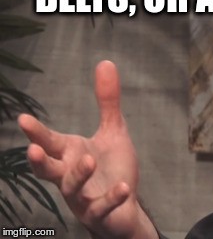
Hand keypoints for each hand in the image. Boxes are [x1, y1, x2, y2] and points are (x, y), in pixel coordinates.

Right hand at [18, 61, 157, 238]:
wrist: (125, 207)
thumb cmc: (112, 168)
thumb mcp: (113, 132)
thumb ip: (107, 102)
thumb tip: (105, 62)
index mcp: (70, 155)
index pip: (50, 142)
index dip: (37, 133)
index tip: (23, 119)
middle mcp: (70, 176)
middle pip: (48, 170)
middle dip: (39, 161)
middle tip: (33, 150)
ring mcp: (82, 198)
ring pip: (71, 189)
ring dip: (77, 175)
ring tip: (90, 160)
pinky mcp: (99, 214)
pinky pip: (101, 208)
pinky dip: (111, 198)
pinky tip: (123, 187)